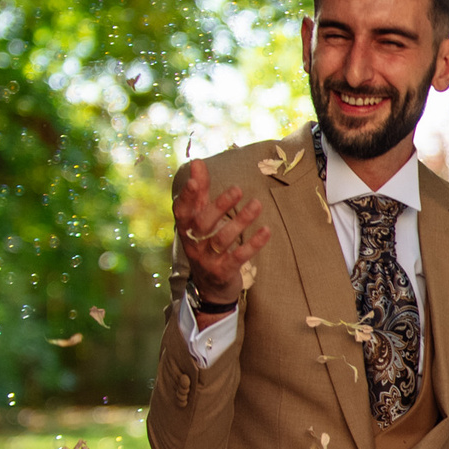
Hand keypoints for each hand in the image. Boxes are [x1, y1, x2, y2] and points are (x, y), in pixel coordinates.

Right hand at [173, 159, 272, 311]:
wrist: (210, 287)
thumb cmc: (206, 243)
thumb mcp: (200, 218)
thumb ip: (201, 191)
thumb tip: (197, 162)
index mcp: (186, 228)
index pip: (182, 210)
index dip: (188, 196)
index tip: (196, 180)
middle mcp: (193, 244)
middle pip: (203, 223)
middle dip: (219, 206)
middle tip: (238, 189)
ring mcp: (208, 259)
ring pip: (222, 239)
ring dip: (241, 221)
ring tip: (257, 205)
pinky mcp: (223, 271)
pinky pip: (238, 257)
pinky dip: (253, 244)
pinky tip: (267, 230)